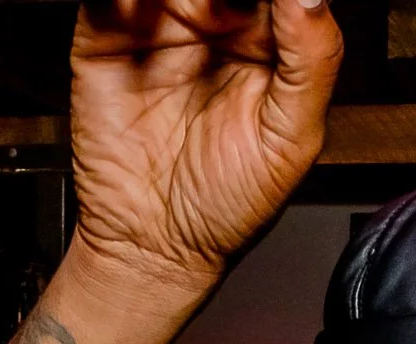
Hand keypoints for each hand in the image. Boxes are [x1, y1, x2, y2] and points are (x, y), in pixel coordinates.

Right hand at [68, 0, 341, 289]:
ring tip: (190, 9)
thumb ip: (311, 62)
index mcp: (270, 41)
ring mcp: (159, 24)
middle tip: (222, 6)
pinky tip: (135, 9)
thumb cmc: (230, 204)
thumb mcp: (290, 141)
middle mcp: (215, 22)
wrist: (155, 247)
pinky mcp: (104, 35)